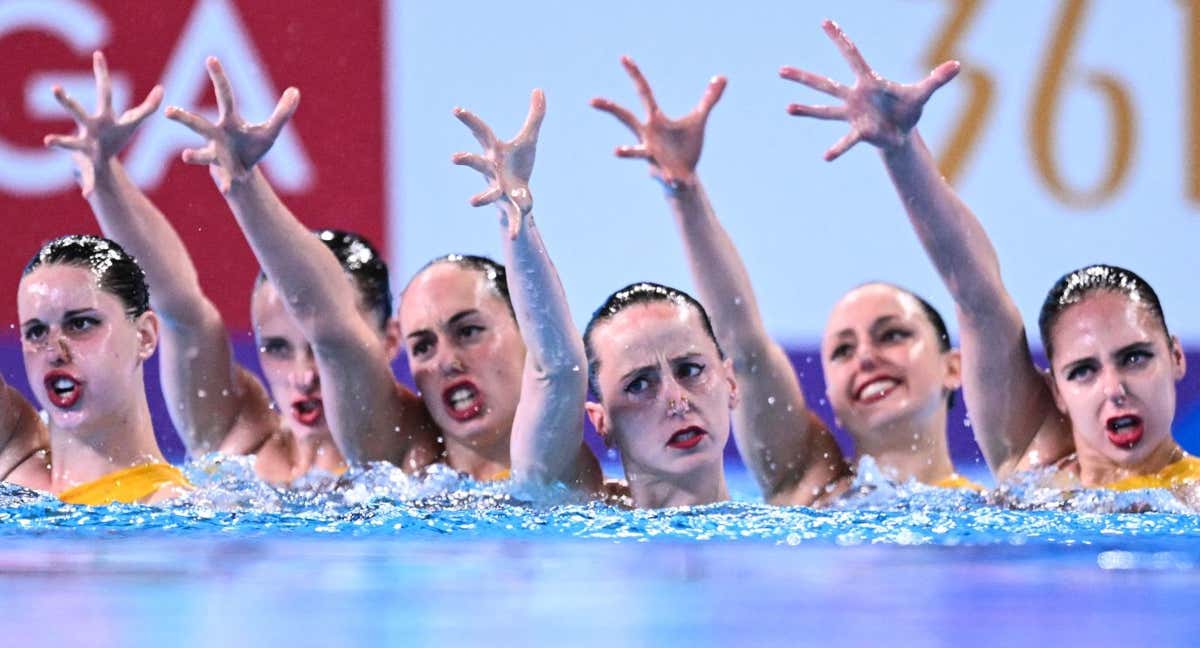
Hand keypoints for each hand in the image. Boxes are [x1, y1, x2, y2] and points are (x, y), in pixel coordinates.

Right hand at [42, 51, 162, 196]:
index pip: (105, 91)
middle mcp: (90, 128)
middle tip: (55, 88)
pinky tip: (88, 194)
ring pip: (70, 143)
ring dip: (60, 141)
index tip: (97, 54)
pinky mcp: (88, 166)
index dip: (102, 72)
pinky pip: (89, 178)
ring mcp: (85, 146)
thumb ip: (147, 107)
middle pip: (78, 111)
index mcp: (104, 116)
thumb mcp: (132, 122)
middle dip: (66, 101)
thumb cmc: (114, 135)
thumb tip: (162, 89)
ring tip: (48, 140)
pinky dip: (89, 185)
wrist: (99, 160)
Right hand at [165, 57, 298, 192]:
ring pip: (200, 154)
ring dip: (194, 156)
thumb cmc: (253, 146)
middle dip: (183, 118)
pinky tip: (228, 189)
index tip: (210, 58)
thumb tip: (295, 91)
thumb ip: (283, 112)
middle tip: (167, 111)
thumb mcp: (270, 130)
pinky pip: (224, 179)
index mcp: (229, 121)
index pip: (223, 95)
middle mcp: (216, 136)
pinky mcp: (223, 173)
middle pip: (197, 124)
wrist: (244, 173)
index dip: (219, 77)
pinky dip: (226, 183)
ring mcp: (216, 155)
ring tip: (185, 156)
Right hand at [451, 89, 544, 238]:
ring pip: (488, 193)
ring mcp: (499, 190)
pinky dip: (515, 227)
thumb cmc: (519, 164)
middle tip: (454, 158)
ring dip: (480, 197)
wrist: (519, 195)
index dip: (469, 120)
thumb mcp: (529, 138)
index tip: (456, 109)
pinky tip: (516, 236)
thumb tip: (539, 90)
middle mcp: (492, 171)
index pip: (481, 132)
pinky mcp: (513, 207)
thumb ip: (535, 115)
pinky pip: (514, 217)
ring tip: (472, 201)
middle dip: (467, 161)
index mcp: (495, 152)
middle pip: (476, 164)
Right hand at [591, 56, 724, 189]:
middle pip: (625, 118)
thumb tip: (722, 78)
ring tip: (616, 151)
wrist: (683, 176)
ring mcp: (652, 154)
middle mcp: (648, 135)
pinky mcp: (661, 171)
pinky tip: (677, 179)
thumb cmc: (686, 146)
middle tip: (592, 100)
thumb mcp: (698, 120)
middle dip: (610, 108)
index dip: (635, 74)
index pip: (644, 92)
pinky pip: (666, 174)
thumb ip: (709, 99)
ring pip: (636, 152)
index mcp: (655, 119)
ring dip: (627, 151)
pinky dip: (674, 177)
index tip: (623, 58)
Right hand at [780, 20, 958, 160]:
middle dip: (804, 77)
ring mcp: (852, 114)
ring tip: (787, 108)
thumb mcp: (922, 93)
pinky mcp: (858, 132)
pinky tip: (826, 157)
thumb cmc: (908, 109)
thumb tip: (958, 66)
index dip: (839, 39)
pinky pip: (846, 141)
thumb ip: (937, 79)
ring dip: (806, 110)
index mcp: (869, 81)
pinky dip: (839, 149)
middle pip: (825, 83)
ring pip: (825, 109)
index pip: (852, 55)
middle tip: (781, 70)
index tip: (825, 21)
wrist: (903, 132)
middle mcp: (854, 96)